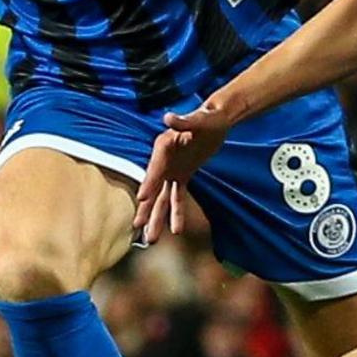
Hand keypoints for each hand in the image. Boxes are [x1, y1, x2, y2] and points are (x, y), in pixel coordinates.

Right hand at [133, 104, 234, 243]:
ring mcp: (172, 170)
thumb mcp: (199, 119)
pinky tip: (175, 229)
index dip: (148, 182)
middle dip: (146, 209)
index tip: (142, 198)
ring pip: (162, 198)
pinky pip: (177, 197)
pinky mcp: (182, 175)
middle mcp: (164, 161)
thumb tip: (168, 117)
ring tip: (152, 239)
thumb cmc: (209, 117)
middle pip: (153, 188)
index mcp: (164, 146)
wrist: (217, 119)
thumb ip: (183, 121)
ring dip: (158, 218)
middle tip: (138, 228)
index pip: (154, 167)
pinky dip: (176, 212)